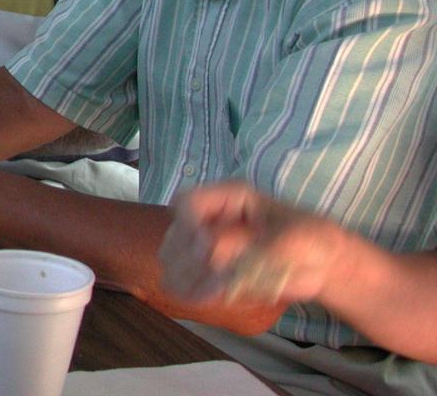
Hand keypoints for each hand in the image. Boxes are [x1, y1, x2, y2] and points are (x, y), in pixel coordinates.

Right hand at [159, 181, 348, 308]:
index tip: (205, 250)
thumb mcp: (289, 237)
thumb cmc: (312, 240)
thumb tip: (208, 250)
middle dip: (187, 256)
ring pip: (172, 257)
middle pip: (176, 232)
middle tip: (212, 275)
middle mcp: (211, 218)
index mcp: (229, 197)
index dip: (188, 225)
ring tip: (208, 289)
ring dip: (184, 275)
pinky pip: (184, 281)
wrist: (324, 265)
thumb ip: (250, 243)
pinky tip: (202, 298)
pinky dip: (189, 291)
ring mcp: (207, 244)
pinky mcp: (210, 270)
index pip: (187, 203)